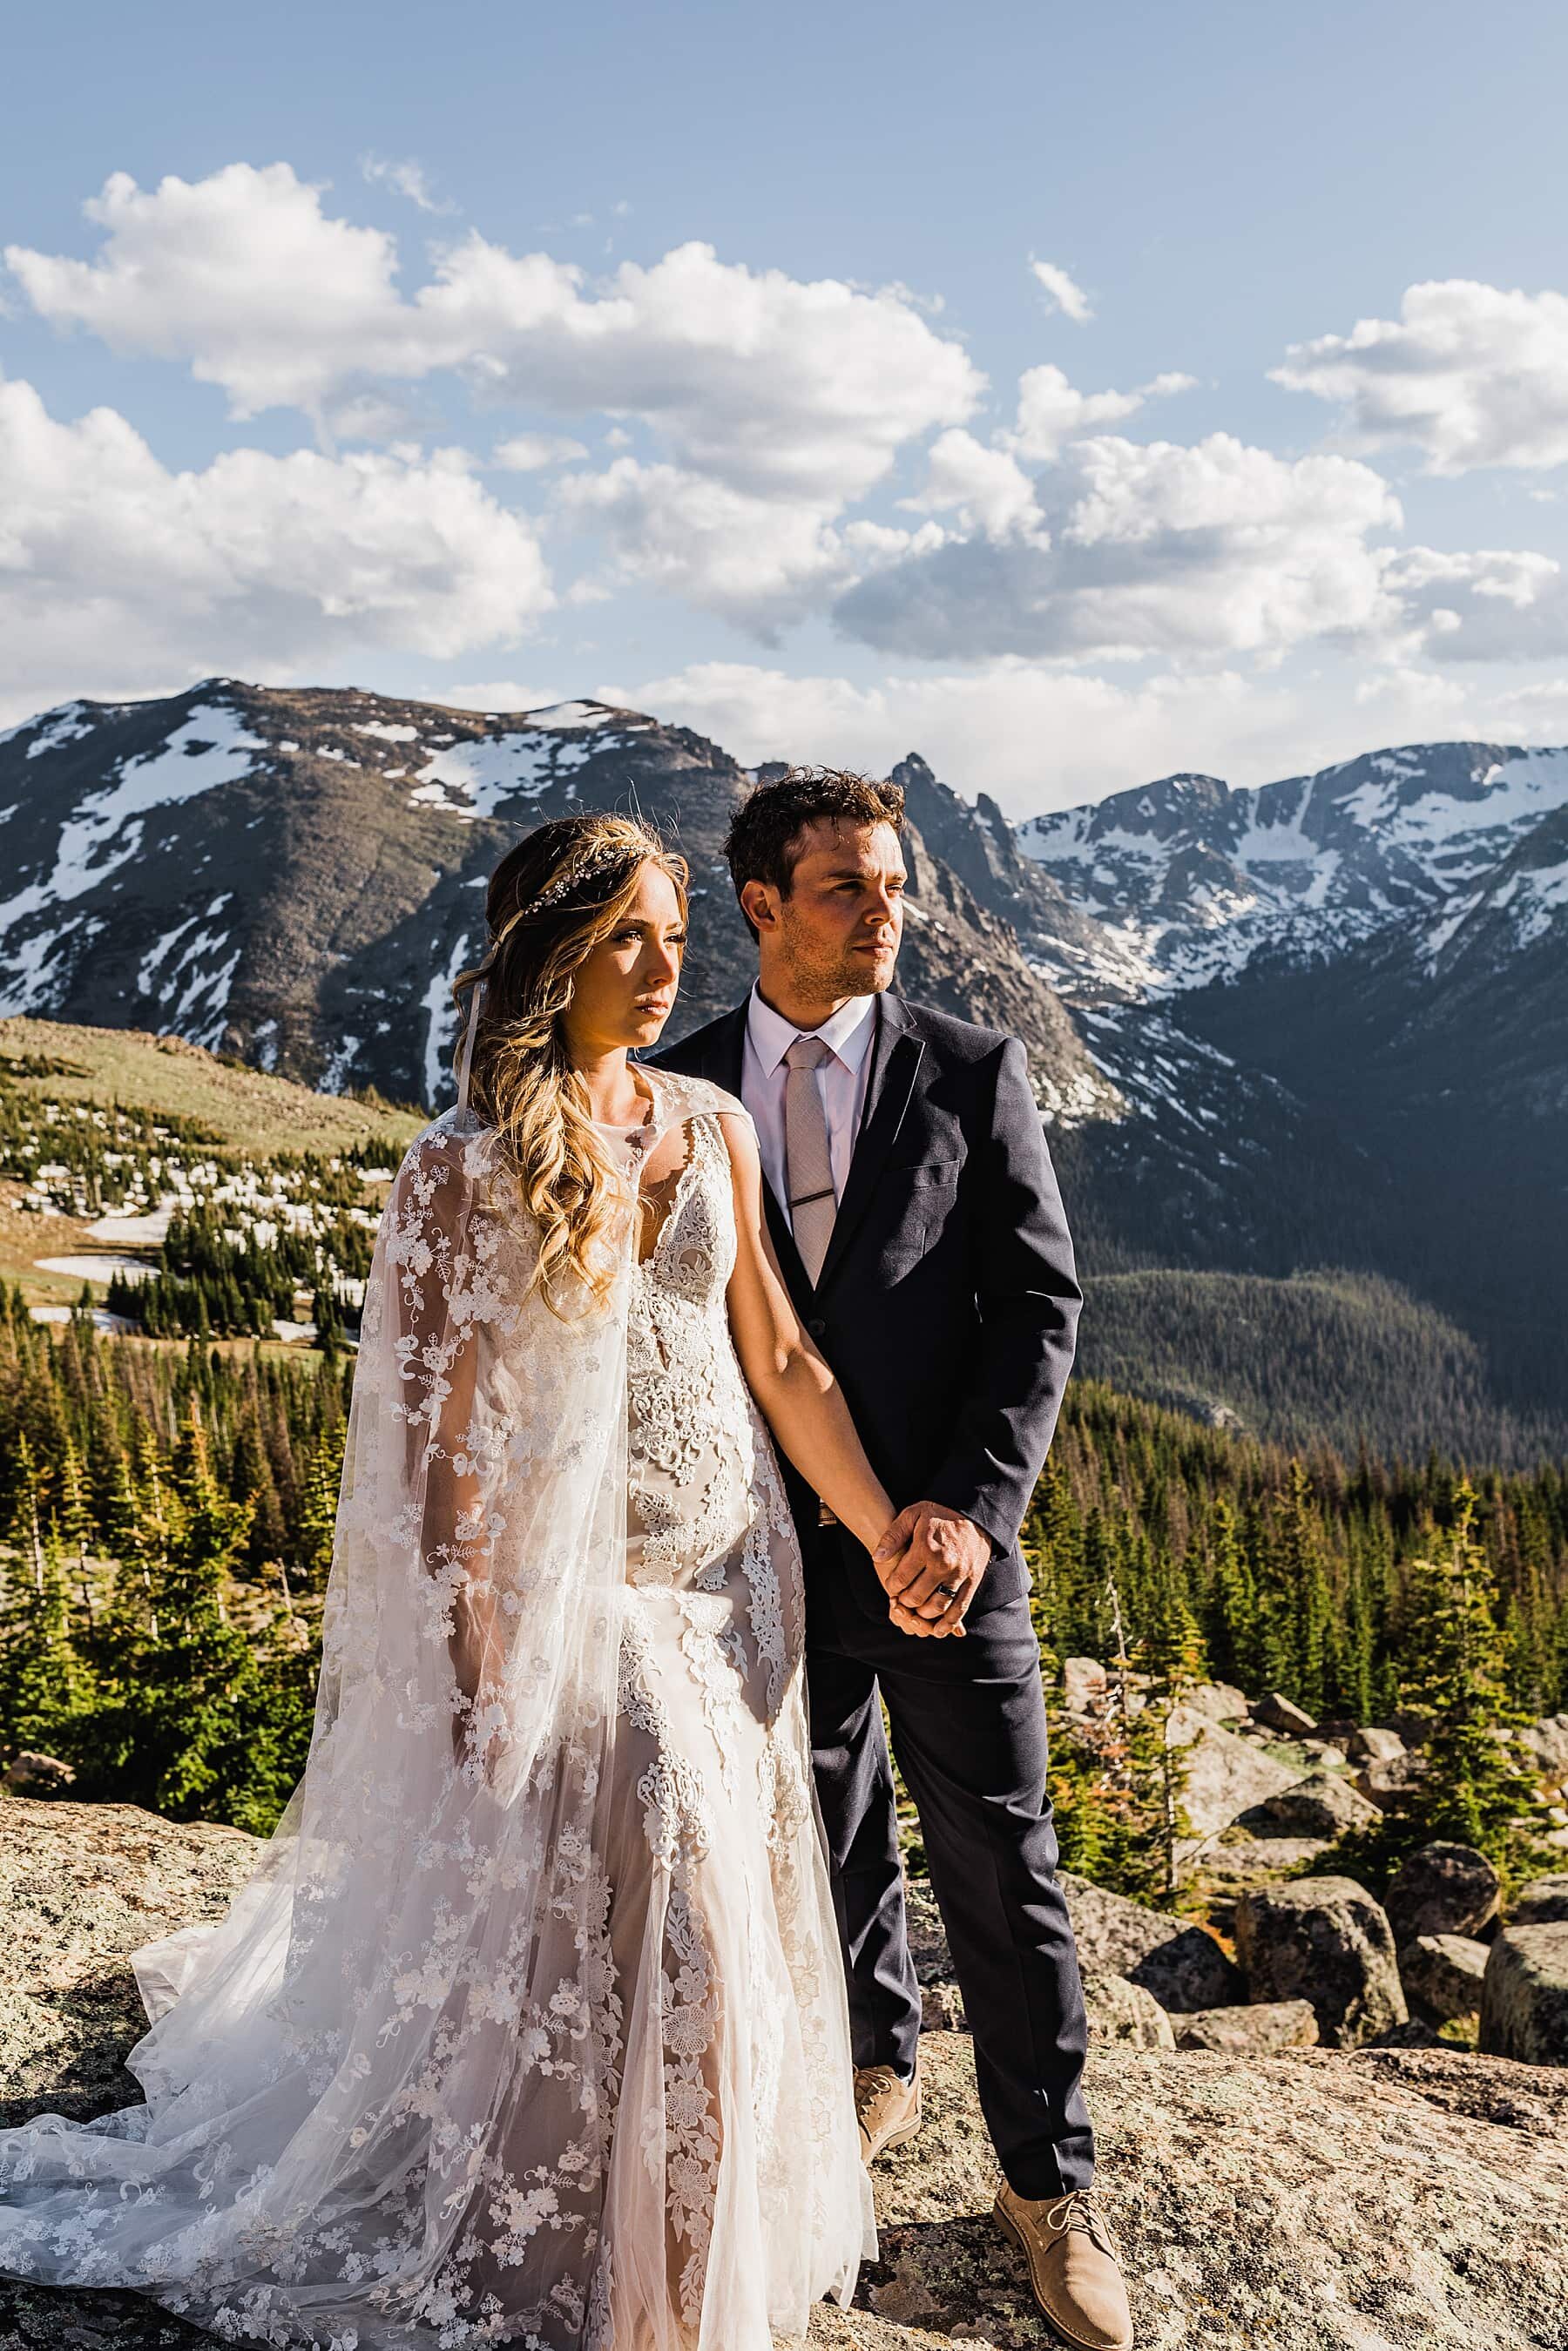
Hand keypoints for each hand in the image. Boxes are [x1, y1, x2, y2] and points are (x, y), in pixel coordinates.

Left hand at [872, 1501, 990, 1637]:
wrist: (974, 1514)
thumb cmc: (939, 1514)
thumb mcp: (912, 1515)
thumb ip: (892, 1536)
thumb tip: (877, 1557)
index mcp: (925, 1548)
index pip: (901, 1579)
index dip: (892, 1587)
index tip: (891, 1587)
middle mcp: (943, 1564)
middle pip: (917, 1596)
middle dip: (905, 1602)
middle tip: (902, 1599)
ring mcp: (959, 1575)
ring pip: (937, 1606)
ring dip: (923, 1613)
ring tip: (916, 1609)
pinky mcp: (972, 1581)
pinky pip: (960, 1609)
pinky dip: (948, 1623)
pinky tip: (937, 1630)